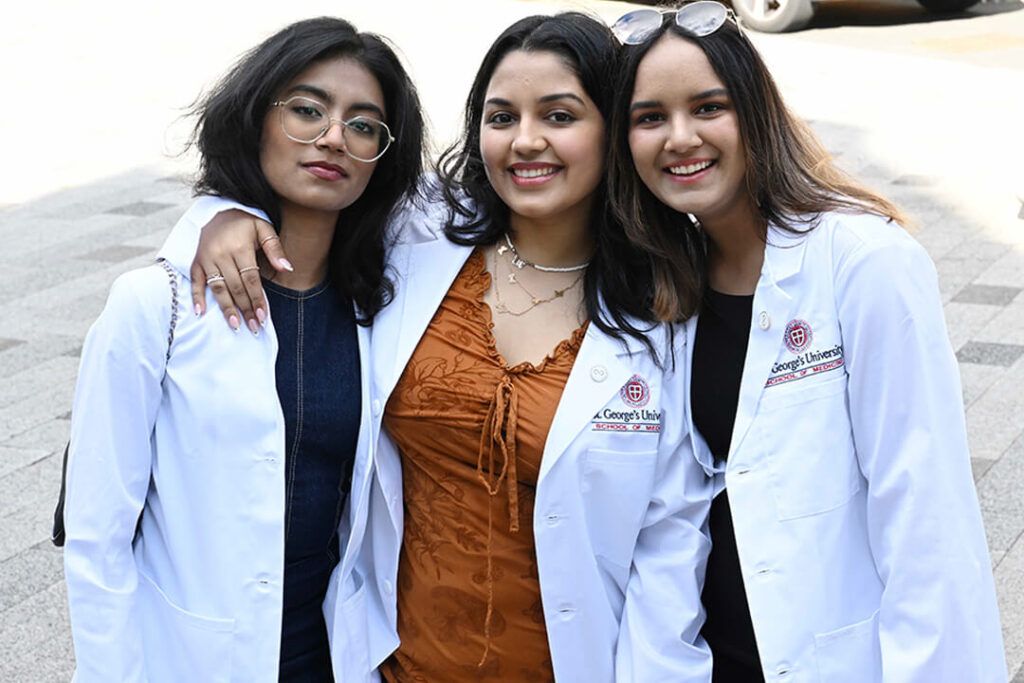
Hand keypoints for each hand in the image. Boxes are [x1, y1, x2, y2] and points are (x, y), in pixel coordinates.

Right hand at [189, 210, 292, 331]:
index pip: (251, 278)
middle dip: (245, 308)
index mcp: (239, 247)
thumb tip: (286, 268)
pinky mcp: (196, 262)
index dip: (257, 298)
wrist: (219, 212)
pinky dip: (196, 297)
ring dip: (226, 308)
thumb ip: (275, 248)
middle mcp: (221, 254)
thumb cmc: (245, 224)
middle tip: (254, 327)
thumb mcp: (264, 228)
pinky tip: (200, 313)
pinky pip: (195, 281)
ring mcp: (206, 259)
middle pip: (235, 287)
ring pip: (217, 288)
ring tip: (235, 325)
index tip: (263, 316)